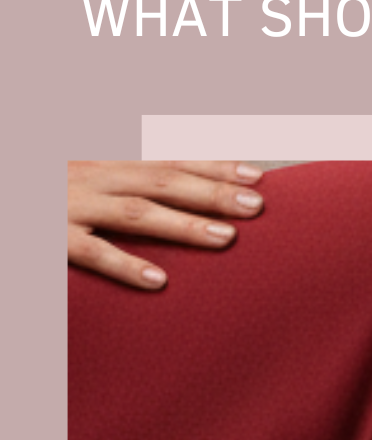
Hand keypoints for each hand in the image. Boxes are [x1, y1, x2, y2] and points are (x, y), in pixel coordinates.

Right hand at [68, 160, 266, 290]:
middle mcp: (95, 175)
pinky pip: (94, 252)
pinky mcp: (55, 236)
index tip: (255, 176)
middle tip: (256, 206)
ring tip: (226, 238)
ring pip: (136, 213)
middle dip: (211, 192)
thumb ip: (122, 175)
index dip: (212, 165)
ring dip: (183, 224)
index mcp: (106, 159)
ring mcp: (75, 204)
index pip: (167, 158)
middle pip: (161, 181)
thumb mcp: (80, 169)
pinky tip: (158, 281)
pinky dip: (126, 265)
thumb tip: (171, 184)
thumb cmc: (47, 186)